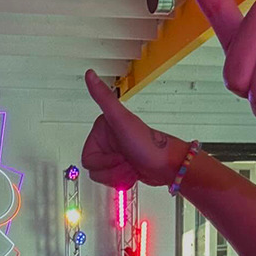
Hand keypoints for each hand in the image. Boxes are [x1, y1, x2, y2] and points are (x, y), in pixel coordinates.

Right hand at [81, 70, 188, 189]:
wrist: (167, 164)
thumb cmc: (148, 143)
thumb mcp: (122, 120)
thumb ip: (104, 97)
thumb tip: (90, 74)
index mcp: (102, 129)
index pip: (87, 158)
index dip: (104, 162)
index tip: (118, 153)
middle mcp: (107, 140)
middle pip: (95, 169)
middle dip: (113, 170)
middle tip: (127, 160)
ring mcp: (114, 154)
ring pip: (103, 177)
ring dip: (119, 175)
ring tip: (132, 166)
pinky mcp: (121, 166)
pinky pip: (111, 181)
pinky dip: (123, 180)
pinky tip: (133, 171)